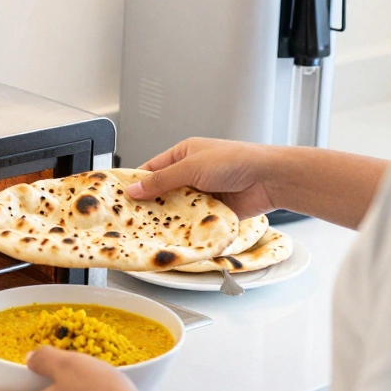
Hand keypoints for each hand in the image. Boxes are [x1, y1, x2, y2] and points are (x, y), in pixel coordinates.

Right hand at [123, 138, 281, 218]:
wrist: (270, 180)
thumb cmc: (237, 161)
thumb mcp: (191, 167)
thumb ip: (161, 181)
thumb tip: (134, 188)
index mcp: (184, 155)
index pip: (151, 169)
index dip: (136, 183)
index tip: (121, 197)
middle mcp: (191, 174)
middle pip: (162, 192)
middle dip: (150, 204)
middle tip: (131, 218)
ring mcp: (202, 194)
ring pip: (176, 209)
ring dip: (167, 218)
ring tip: (148, 230)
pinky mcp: (212, 212)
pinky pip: (192, 222)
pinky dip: (184, 228)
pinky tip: (172, 236)